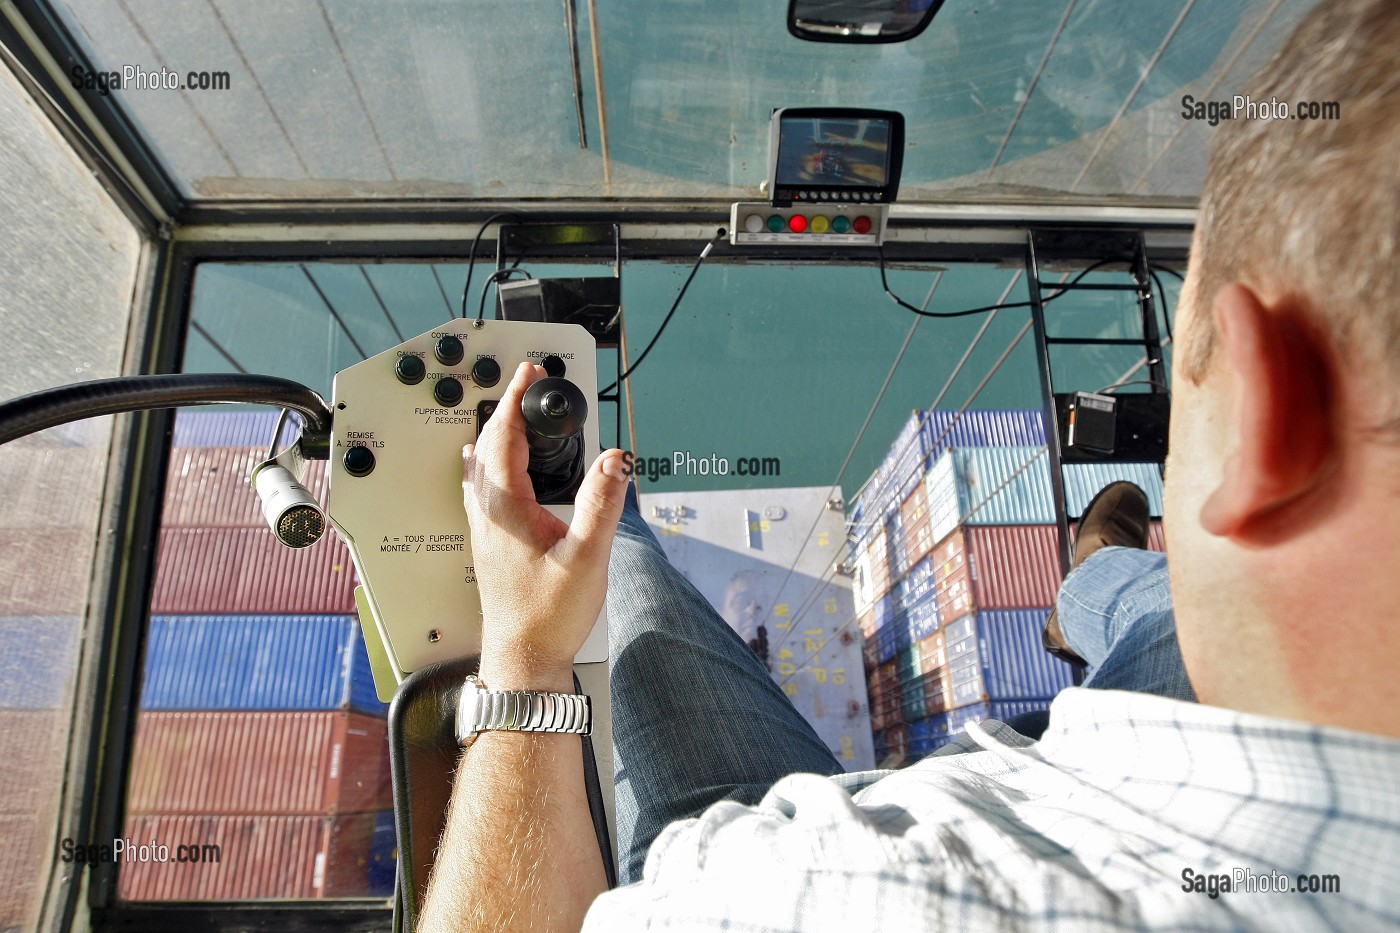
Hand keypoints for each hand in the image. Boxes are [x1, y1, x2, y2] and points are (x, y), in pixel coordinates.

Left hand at [461, 362, 629, 686]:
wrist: (525, 658)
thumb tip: (615, 459)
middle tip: (525, 385)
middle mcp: (487, 514)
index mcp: (506, 508)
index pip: (504, 435)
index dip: (516, 398)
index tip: (529, 373)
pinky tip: (490, 469)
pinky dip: (487, 463)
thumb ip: (603, 503)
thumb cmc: (549, 616)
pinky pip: (480, 489)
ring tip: (509, 415)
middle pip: (486, 445)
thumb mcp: (588, 557)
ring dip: (493, 435)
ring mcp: (484, 530)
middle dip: (505, 409)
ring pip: (478, 467)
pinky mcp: (489, 545)